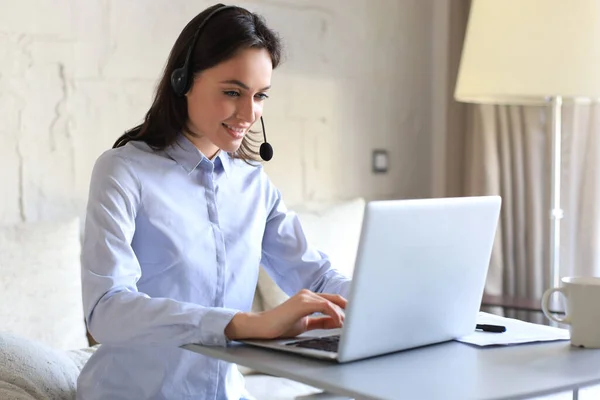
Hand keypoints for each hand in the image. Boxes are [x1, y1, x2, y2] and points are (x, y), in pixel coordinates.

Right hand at [224, 289, 346, 339]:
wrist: (263, 326)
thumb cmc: (281, 326)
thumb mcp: (305, 324)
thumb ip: (320, 322)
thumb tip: (338, 323)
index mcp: (309, 298)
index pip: (333, 300)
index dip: (345, 308)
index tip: (356, 317)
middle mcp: (308, 294)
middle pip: (336, 298)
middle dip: (349, 308)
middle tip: (360, 317)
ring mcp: (305, 296)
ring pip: (332, 302)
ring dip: (343, 313)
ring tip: (351, 324)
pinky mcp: (302, 302)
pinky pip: (324, 306)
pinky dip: (334, 313)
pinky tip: (339, 322)